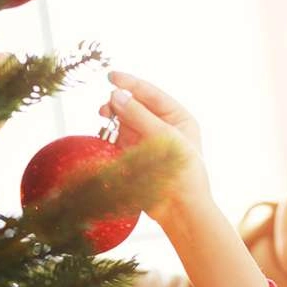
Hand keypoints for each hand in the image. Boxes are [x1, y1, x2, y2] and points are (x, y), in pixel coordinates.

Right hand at [100, 71, 212, 229]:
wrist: (180, 209)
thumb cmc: (183, 172)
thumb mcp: (164, 138)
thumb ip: (139, 116)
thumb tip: (116, 95)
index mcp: (178, 118)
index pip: (151, 94)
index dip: (131, 84)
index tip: (111, 76)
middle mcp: (163, 127)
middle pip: (135, 105)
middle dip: (119, 103)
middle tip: (105, 108)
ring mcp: (147, 141)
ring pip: (124, 121)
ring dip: (113, 118)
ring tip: (103, 118)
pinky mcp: (135, 157)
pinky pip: (118, 139)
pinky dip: (110, 135)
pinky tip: (104, 135)